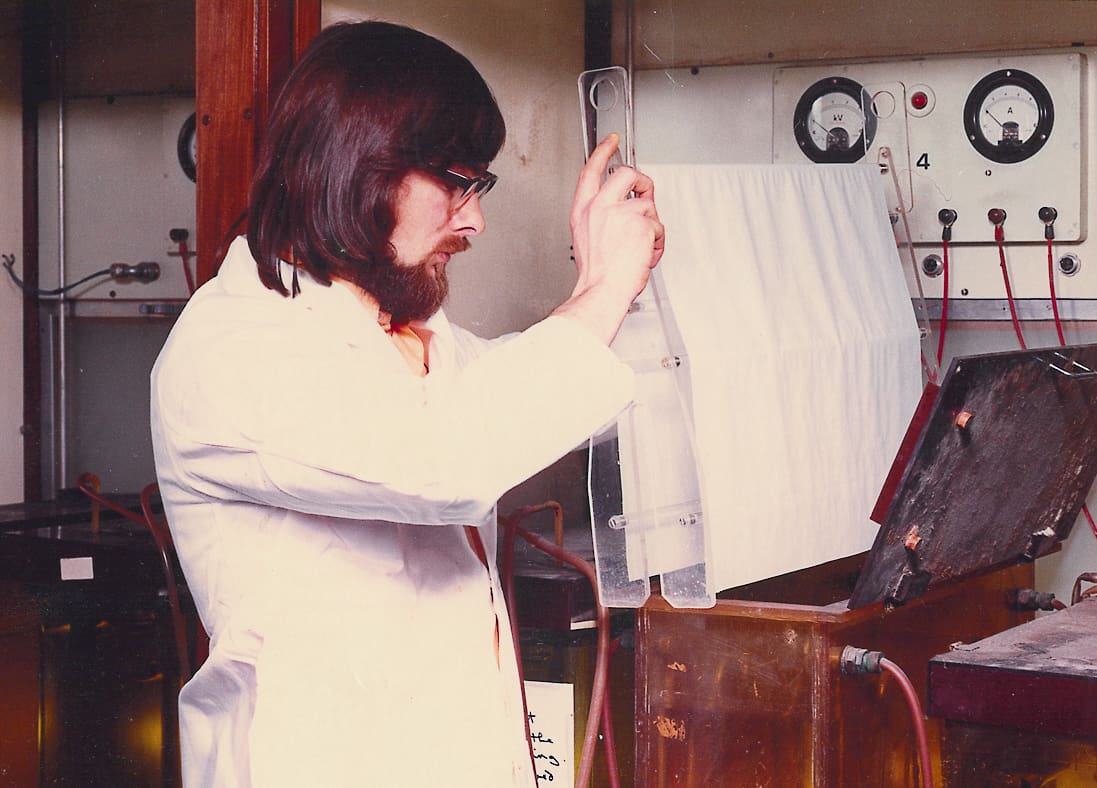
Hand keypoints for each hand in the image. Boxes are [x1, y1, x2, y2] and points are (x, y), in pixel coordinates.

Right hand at [555, 134, 664, 343]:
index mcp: (583, 210)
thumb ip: (602, 217)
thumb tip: (624, 209)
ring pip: (647, 206)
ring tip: (640, 247)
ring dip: (650, 227)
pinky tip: (645, 255)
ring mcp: (621, 213)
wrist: (602, 290)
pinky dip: (657, 243)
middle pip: (627, 174)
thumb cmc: (597, 273)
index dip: (603, 151)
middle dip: (642, 183)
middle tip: (645, 195)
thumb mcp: (587, 237)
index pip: (592, 170)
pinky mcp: (640, 222)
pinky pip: (658, 227)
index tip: (612, 141)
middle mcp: (600, 207)